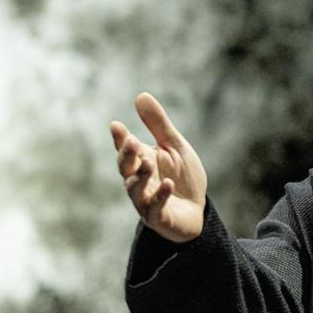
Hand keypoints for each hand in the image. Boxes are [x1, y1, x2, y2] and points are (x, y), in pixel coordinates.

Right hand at [109, 92, 208, 241]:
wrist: (196, 210)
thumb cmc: (182, 177)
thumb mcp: (174, 146)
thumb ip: (158, 125)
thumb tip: (140, 95)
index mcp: (141, 160)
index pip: (126, 148)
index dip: (120, 139)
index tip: (116, 126)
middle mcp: (138, 180)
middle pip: (125, 168)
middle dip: (126, 156)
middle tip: (130, 142)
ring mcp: (145, 200)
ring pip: (135, 189)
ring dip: (141, 176)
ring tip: (148, 163)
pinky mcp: (158, 217)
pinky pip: (154, 208)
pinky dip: (160, 196)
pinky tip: (168, 185)